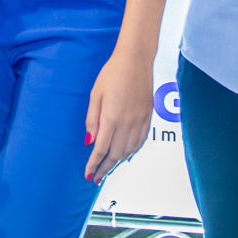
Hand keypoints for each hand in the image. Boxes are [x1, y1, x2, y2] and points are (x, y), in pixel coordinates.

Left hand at [84, 51, 153, 184]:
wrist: (135, 60)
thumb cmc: (113, 73)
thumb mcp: (95, 95)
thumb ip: (92, 120)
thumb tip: (89, 141)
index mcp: (111, 117)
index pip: (100, 149)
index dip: (94, 164)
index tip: (89, 174)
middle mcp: (127, 122)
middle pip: (115, 154)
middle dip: (105, 168)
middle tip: (97, 177)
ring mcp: (139, 120)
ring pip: (129, 150)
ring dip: (118, 162)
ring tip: (109, 167)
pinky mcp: (148, 116)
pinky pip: (141, 141)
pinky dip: (132, 151)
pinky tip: (126, 154)